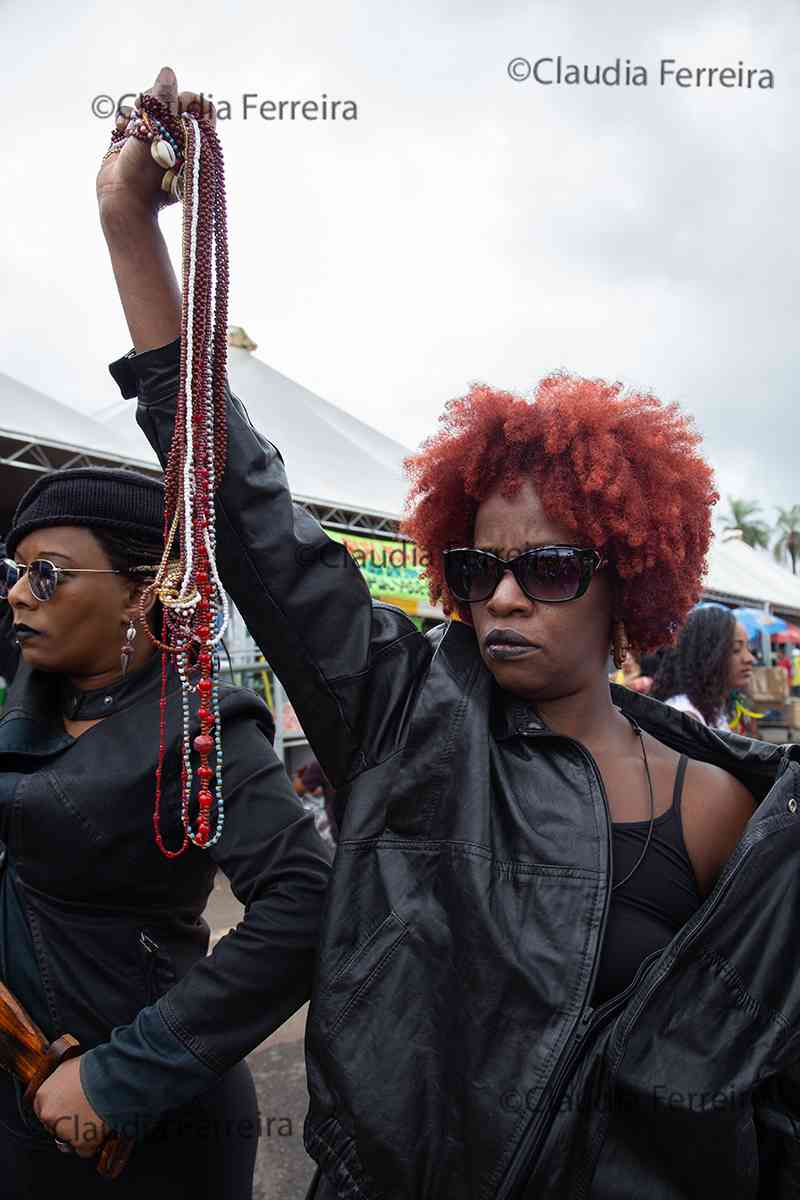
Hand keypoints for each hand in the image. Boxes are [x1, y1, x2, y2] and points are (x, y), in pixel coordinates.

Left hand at [33, 1055, 109, 1158]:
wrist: (112, 1077)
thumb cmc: (94, 1068)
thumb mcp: (68, 1068)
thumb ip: (59, 1083)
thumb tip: (63, 1088)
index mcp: (43, 1096)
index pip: (44, 1111)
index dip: (59, 1110)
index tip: (69, 1110)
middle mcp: (49, 1116)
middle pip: (55, 1126)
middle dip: (69, 1123)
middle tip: (85, 1112)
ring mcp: (64, 1131)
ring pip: (70, 1139)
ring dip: (81, 1133)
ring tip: (96, 1117)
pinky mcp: (81, 1143)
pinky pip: (85, 1151)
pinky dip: (93, 1143)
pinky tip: (100, 1129)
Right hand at [96, 65, 215, 224]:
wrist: (123, 199)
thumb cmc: (147, 173)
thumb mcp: (159, 134)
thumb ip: (163, 101)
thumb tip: (168, 70)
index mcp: (195, 140)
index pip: (201, 105)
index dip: (186, 101)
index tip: (172, 112)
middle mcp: (178, 139)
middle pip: (172, 101)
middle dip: (156, 103)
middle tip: (146, 118)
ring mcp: (157, 140)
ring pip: (150, 107)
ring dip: (139, 110)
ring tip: (132, 124)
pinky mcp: (136, 141)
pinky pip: (133, 118)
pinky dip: (126, 120)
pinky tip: (122, 129)